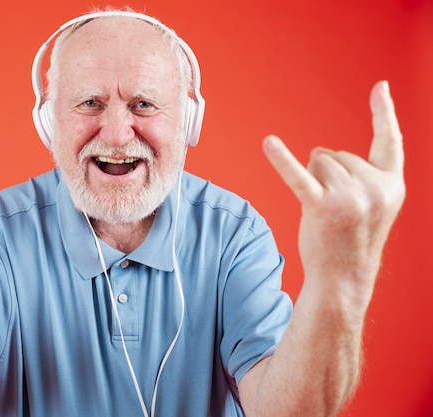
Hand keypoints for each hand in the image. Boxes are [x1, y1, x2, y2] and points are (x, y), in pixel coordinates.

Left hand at [262, 81, 404, 306]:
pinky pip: (298, 175)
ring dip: (313, 181)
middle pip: (336, 154)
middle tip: (336, 209)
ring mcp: (350, 197)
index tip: (380, 87)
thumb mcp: (371, 205)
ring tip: (323, 211)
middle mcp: (375, 188)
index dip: (384, 112)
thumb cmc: (352, 239)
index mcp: (391, 185)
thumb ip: (358, 174)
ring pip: (317, 161)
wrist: (343, 278)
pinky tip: (269, 143)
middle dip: (327, 175)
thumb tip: (320, 149)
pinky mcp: (322, 207)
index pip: (389, 142)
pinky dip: (282, 160)